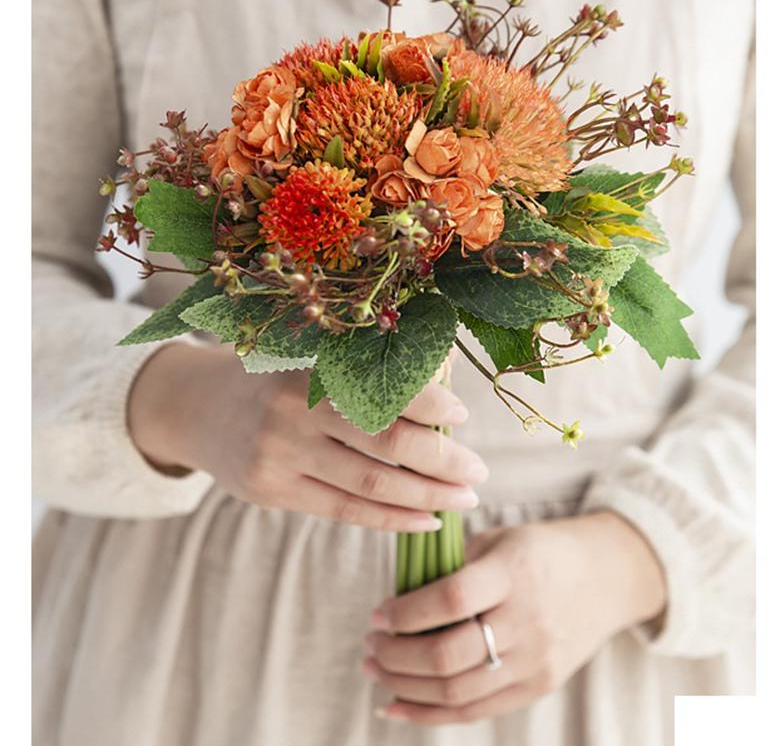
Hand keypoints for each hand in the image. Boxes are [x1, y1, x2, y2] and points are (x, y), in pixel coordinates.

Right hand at [128, 342, 487, 531]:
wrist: (194, 408)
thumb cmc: (269, 379)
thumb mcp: (305, 358)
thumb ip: (361, 374)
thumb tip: (442, 394)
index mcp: (309, 368)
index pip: (380, 390)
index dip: (428, 405)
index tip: (462, 416)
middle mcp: (292, 412)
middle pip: (384, 443)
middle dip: (441, 460)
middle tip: (478, 471)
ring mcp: (278, 456)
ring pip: (370, 484)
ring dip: (426, 496)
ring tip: (464, 499)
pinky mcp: (272, 492)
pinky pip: (344, 512)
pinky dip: (391, 519)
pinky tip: (425, 520)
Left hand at [364, 512, 665, 724]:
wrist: (605, 577)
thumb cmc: (539, 550)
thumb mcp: (499, 539)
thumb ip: (453, 565)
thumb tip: (397, 598)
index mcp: (514, 572)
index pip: (452, 600)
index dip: (406, 612)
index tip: (377, 613)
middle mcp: (527, 621)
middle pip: (450, 656)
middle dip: (396, 656)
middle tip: (369, 645)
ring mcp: (536, 661)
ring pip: (457, 691)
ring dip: (405, 686)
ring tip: (376, 669)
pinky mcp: (538, 686)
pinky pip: (475, 711)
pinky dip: (429, 713)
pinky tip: (396, 705)